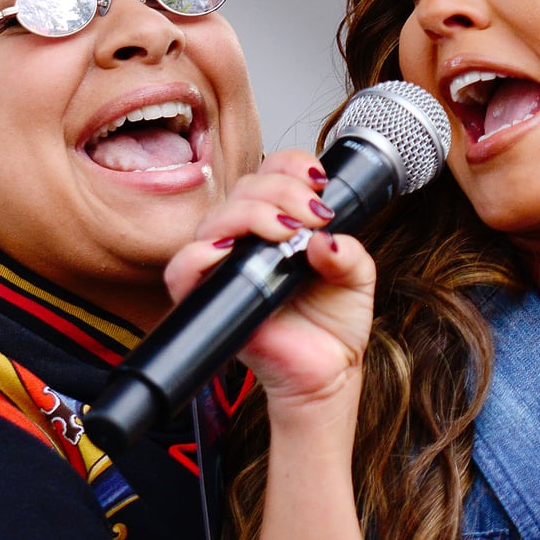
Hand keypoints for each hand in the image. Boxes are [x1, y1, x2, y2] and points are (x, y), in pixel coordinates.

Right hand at [163, 149, 373, 412]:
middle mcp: (248, 240)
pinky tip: (229, 251)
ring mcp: (226, 267)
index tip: (320, 184)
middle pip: (244, 189)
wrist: (327, 373)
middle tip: (313, 215)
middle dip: (281, 191)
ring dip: (251, 214)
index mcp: (280, 224)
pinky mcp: (209, 299)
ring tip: (288, 233)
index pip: (270, 172)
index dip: (291, 166)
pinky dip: (199, 255)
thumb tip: (326, 239)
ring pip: (216, 219)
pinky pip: (181, 270)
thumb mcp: (358, 279)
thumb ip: (350, 254)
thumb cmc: (334, 325)